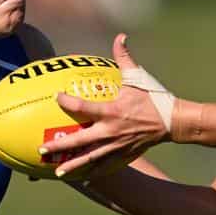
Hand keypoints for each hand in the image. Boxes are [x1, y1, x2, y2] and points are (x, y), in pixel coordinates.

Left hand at [40, 34, 171, 178]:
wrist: (173, 122)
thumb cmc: (154, 97)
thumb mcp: (138, 76)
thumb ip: (124, 57)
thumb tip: (120, 36)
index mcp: (112, 110)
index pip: (82, 107)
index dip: (67, 102)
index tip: (57, 97)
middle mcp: (111, 131)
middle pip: (80, 141)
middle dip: (60, 145)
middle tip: (42, 148)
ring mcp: (116, 145)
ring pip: (90, 158)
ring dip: (73, 165)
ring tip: (57, 171)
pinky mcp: (124, 154)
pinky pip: (105, 164)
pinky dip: (93, 171)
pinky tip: (82, 178)